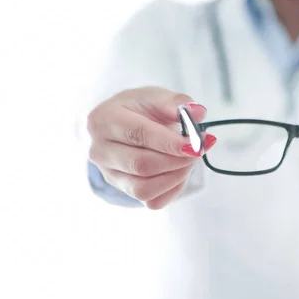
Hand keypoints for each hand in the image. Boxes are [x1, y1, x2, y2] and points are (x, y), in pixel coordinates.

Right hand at [87, 86, 215, 208]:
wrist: (129, 125)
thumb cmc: (142, 110)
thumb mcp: (156, 96)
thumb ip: (177, 102)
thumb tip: (198, 112)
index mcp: (103, 119)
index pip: (138, 134)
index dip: (170, 143)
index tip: (195, 144)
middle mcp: (99, 150)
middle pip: (141, 165)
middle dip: (177, 160)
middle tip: (198, 150)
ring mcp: (109, 174)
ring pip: (144, 189)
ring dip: (176, 176)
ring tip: (188, 159)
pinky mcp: (123, 191)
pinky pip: (151, 201)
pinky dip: (172, 189)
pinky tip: (178, 171)